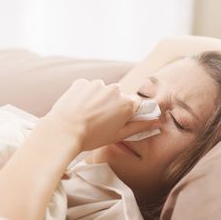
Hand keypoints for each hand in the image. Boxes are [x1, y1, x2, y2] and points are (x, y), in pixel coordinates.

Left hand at [43, 79, 159, 150]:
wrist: (63, 131)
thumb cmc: (91, 137)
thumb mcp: (118, 135)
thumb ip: (140, 127)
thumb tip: (157, 123)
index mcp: (127, 103)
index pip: (135, 104)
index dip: (127, 114)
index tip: (118, 121)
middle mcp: (115, 90)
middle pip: (118, 96)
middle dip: (112, 106)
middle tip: (100, 121)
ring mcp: (97, 84)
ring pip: (102, 91)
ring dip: (98, 100)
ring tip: (87, 116)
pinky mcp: (81, 82)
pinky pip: (87, 88)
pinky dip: (84, 96)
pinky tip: (78, 109)